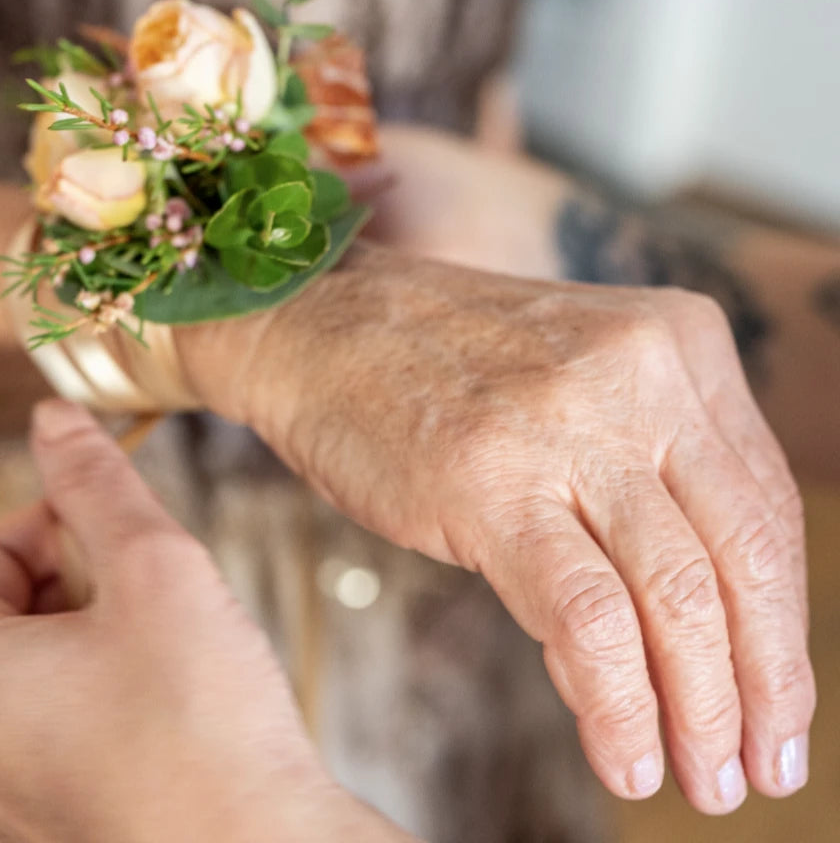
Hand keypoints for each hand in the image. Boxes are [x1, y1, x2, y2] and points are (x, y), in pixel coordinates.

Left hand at [0, 401, 411, 842]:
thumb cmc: (201, 724)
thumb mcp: (151, 566)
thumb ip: (94, 479)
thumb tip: (52, 414)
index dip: (64, 521)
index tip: (131, 536)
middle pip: (6, 603)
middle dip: (84, 579)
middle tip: (158, 595)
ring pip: (34, 661)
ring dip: (98, 633)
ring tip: (168, 654)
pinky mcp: (33, 823)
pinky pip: (49, 723)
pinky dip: (101, 693)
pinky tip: (164, 709)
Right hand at [177, 245, 814, 813]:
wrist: (319, 327)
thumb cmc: (442, 366)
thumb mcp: (578, 378)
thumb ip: (649, 469)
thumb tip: (696, 629)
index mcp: (678, 339)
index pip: (768, 507)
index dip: (785, 624)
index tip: (778, 701)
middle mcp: (638, 371)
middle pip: (743, 556)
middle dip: (764, 684)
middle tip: (758, 766)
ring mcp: (563, 422)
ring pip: (675, 594)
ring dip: (700, 710)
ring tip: (699, 777)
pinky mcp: (489, 481)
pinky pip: (584, 617)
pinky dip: (615, 704)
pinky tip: (624, 756)